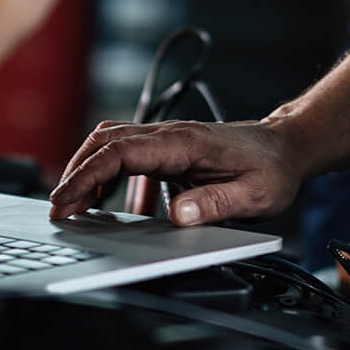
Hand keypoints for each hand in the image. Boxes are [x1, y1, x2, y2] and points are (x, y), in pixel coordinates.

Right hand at [48, 118, 302, 224]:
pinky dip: (110, 176)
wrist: (288, 146)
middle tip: (60, 208)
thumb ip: (216, 204)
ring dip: (89, 171)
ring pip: (112, 143)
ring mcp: (168, 139)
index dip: (88, 175)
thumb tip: (179, 215)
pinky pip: (129, 155)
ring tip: (76, 208)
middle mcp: (170, 134)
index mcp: (185, 143)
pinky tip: (113, 205)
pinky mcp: (169, 149)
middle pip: (106, 141)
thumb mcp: (256, 195)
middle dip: (76, 172)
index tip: (67, 200)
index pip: (122, 152)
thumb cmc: (273, 169)